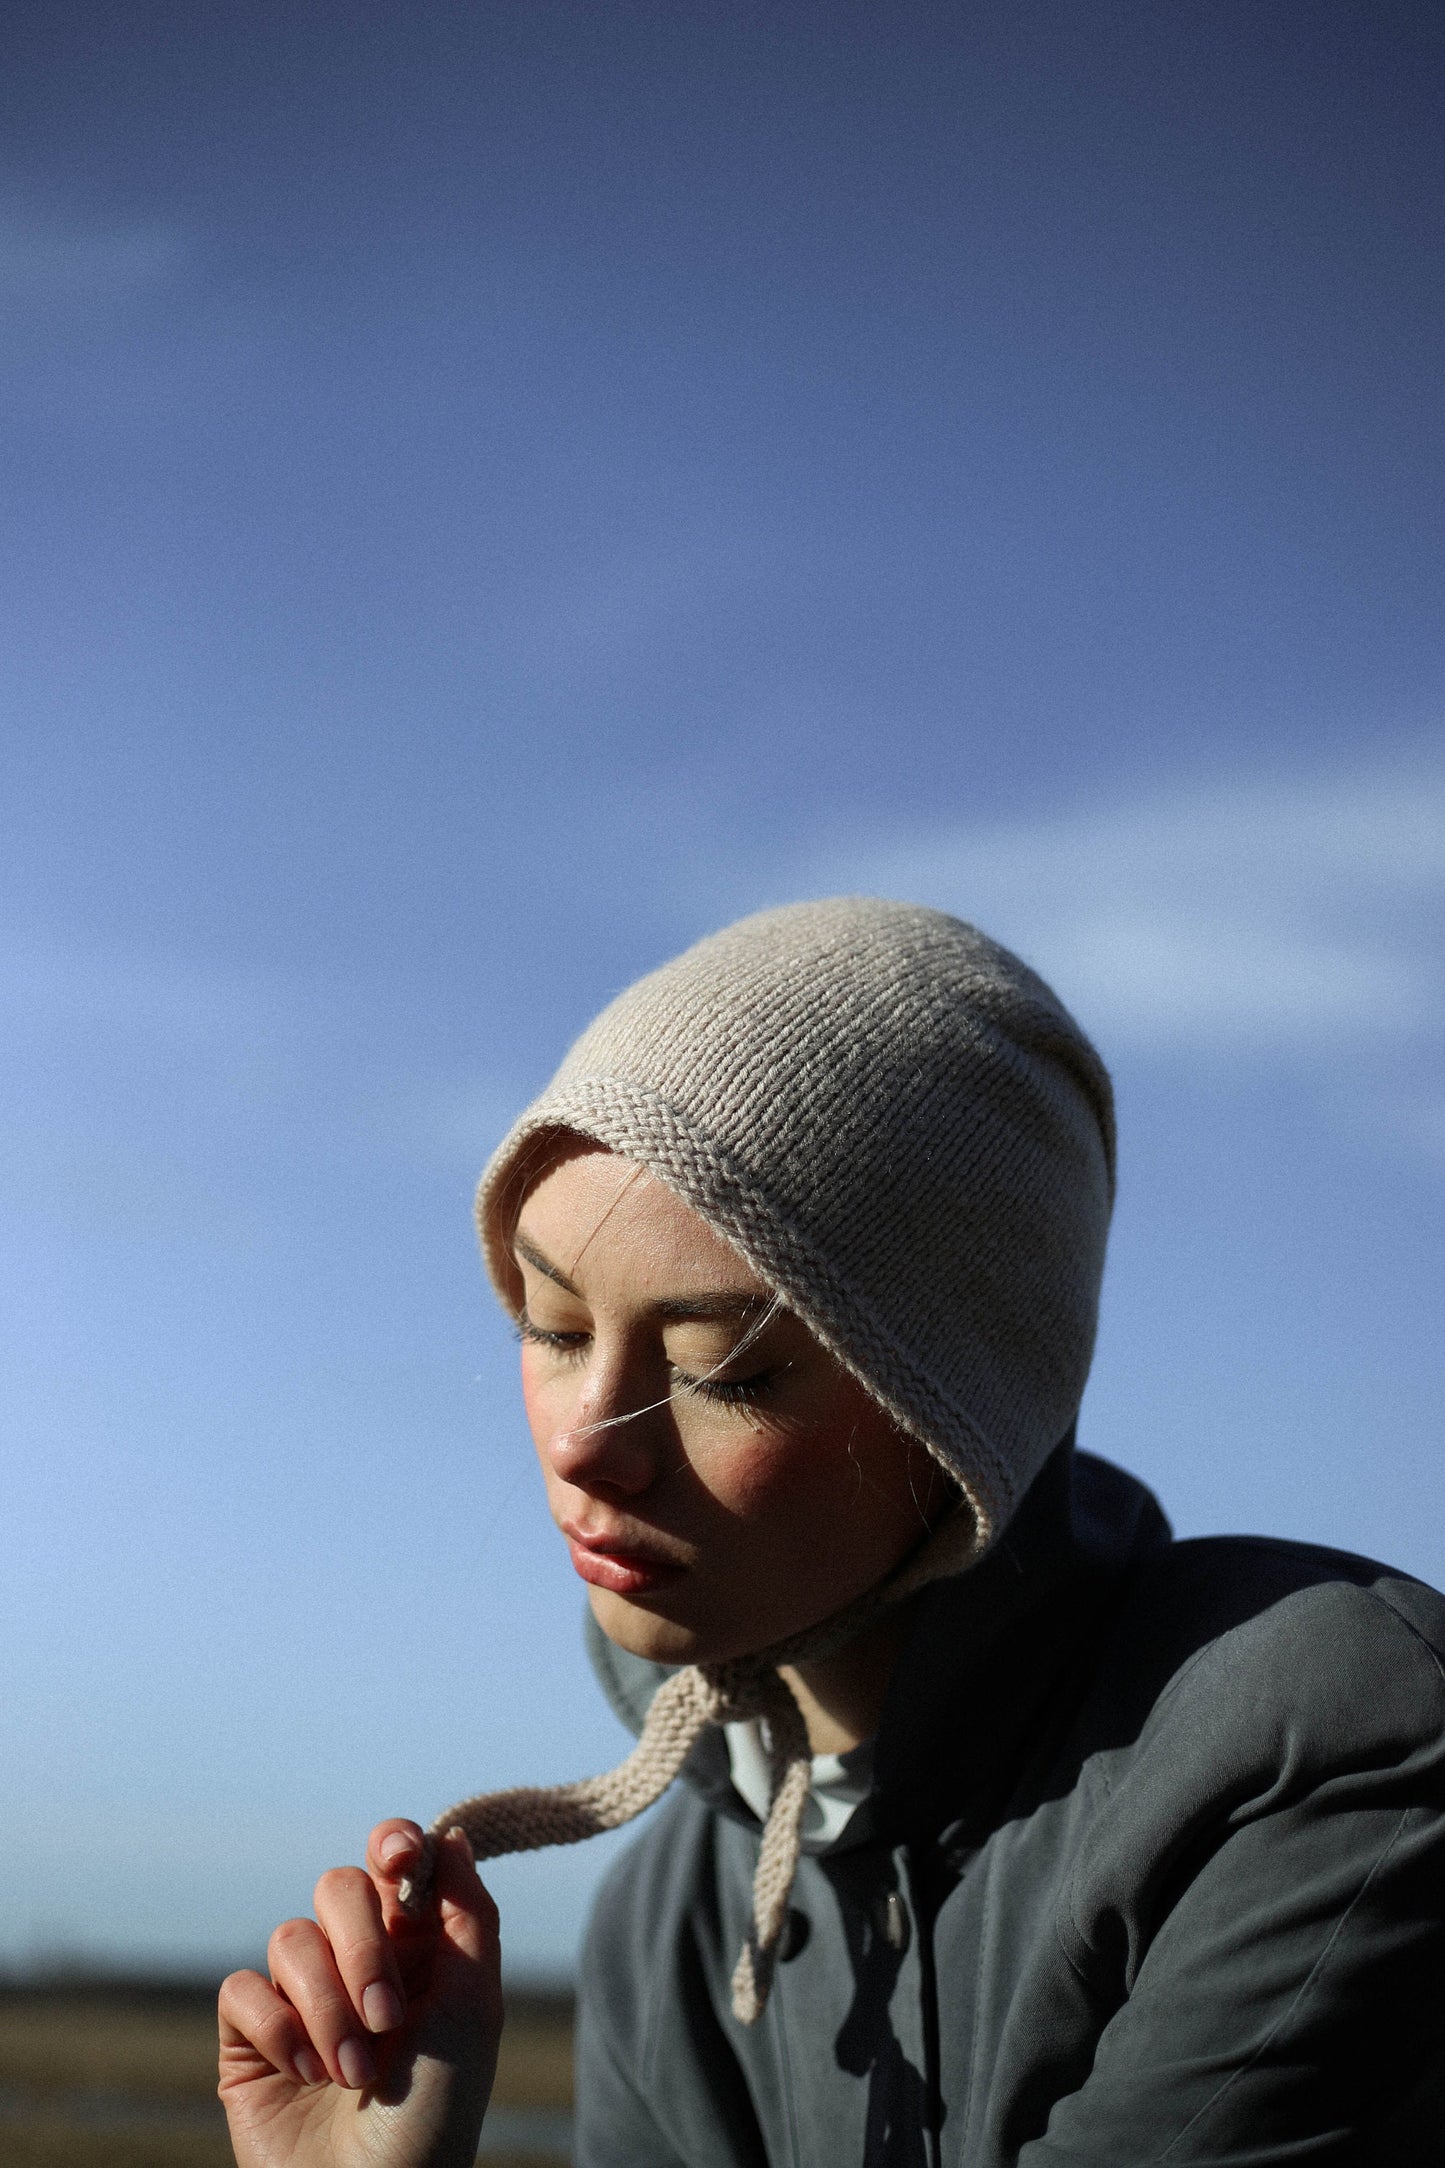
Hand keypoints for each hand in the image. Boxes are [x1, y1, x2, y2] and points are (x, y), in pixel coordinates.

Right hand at [219, 1820, 500, 2167]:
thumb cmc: (435, 2114)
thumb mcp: (474, 2009)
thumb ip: (469, 1915)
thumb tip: (453, 1836)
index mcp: (415, 1947)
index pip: (394, 1861)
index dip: (393, 1842)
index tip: (400, 1859)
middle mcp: (356, 1962)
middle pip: (338, 1886)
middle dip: (363, 1947)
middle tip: (386, 2018)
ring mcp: (299, 1998)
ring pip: (290, 1938)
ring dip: (326, 2007)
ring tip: (352, 2074)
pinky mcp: (250, 2037)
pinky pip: (242, 1988)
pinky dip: (278, 2029)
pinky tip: (304, 2075)